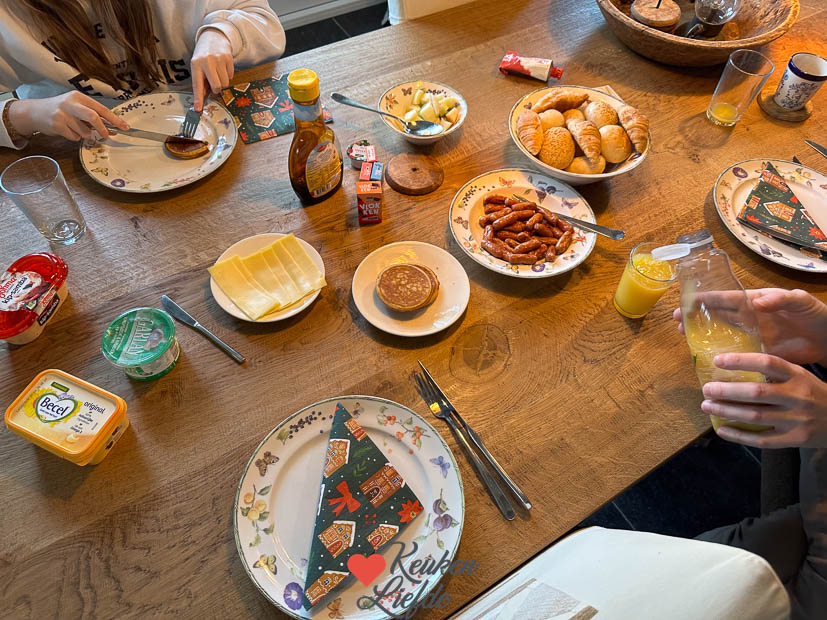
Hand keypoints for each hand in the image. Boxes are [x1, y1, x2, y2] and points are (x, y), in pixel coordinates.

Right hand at [8, 91, 128, 140]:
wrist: (34, 112)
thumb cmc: (60, 110)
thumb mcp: (76, 106)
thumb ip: (92, 115)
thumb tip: (113, 127)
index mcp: (78, 97)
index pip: (101, 108)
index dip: (115, 119)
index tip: (125, 127)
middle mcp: (71, 103)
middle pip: (93, 117)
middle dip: (103, 128)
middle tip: (106, 135)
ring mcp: (63, 114)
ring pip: (84, 131)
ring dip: (84, 134)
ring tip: (75, 128)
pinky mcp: (57, 125)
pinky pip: (74, 137)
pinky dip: (74, 137)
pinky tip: (66, 130)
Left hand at [191, 29, 233, 111]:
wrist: (213, 37)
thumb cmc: (203, 55)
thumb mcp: (198, 66)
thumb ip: (201, 81)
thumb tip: (203, 98)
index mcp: (196, 64)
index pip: (197, 85)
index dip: (198, 98)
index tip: (198, 109)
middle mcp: (207, 61)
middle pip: (217, 86)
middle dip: (217, 88)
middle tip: (214, 83)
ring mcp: (218, 59)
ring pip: (225, 83)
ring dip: (222, 81)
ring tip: (218, 72)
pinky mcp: (228, 58)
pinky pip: (231, 76)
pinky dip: (228, 75)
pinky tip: (223, 67)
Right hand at [673, 288, 826, 366]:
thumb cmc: (816, 315)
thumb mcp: (801, 301)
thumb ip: (782, 299)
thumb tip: (757, 301)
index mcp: (756, 301)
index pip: (726, 298)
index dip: (705, 300)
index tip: (686, 302)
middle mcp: (750, 318)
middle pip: (717, 316)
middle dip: (696, 317)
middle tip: (675, 322)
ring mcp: (752, 336)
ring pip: (722, 335)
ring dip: (703, 336)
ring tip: (683, 338)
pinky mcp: (758, 354)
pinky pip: (735, 354)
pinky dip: (720, 356)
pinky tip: (706, 360)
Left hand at [702, 352, 826, 447]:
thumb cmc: (812, 393)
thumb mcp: (800, 376)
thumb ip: (774, 372)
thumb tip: (733, 364)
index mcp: (798, 376)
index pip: (767, 363)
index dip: (741, 361)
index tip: (717, 361)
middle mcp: (797, 397)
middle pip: (756, 393)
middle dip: (727, 391)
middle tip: (706, 389)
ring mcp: (797, 420)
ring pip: (755, 416)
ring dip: (727, 411)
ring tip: (707, 406)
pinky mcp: (795, 439)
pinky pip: (762, 439)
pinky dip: (739, 435)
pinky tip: (721, 429)